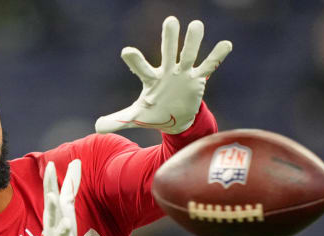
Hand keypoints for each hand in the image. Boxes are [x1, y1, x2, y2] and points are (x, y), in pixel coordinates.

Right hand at [33, 160, 98, 235]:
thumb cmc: (59, 228)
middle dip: (51, 205)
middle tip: (51, 196)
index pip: (50, 194)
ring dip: (63, 228)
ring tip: (67, 223)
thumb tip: (76, 161)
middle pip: (52, 213)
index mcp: (55, 213)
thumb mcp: (65, 205)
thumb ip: (70, 184)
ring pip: (61, 233)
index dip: (49, 180)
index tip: (49, 165)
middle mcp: (54, 225)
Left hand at [95, 16, 231, 134]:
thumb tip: (96, 127)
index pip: (141, 67)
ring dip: (193, 42)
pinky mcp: (197, 80)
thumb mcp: (135, 118)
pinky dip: (217, 56)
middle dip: (169, 38)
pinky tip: (226, 44)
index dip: (134, 60)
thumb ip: (117, 120)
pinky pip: (209, 66)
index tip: (126, 51)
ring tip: (197, 25)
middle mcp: (167, 72)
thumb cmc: (153, 113)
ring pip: (189, 55)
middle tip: (170, 20)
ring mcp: (183, 73)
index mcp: (150, 79)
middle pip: (168, 52)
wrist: (175, 119)